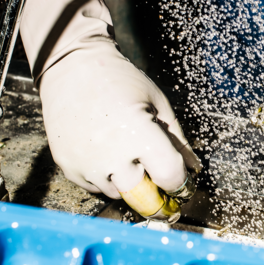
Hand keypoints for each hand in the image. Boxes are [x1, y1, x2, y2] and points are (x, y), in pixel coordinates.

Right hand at [19, 0, 201, 220]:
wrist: (72, 69)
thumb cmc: (121, 81)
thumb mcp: (157, 103)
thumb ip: (178, 140)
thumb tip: (195, 170)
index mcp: (139, 133)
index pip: (170, 178)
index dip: (178, 179)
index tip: (177, 174)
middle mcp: (111, 154)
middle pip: (143, 194)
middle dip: (151, 183)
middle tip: (149, 162)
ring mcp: (87, 163)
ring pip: (118, 193)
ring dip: (127, 181)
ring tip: (122, 148)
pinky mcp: (68, 168)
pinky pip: (95, 187)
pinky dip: (104, 177)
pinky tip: (103, 149)